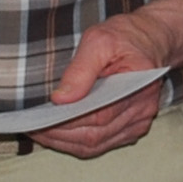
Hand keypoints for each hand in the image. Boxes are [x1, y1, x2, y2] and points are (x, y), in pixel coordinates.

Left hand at [32, 0, 182, 160]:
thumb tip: (61, 98)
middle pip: (96, 136)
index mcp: (137, 86)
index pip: (98, 116)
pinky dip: (78, 142)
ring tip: (39, 132)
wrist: (151, 39)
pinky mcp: (132, 127)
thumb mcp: (99, 40)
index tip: (37, 120)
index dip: (65, 122)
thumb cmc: (125, 37)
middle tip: (31, 128)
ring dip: (66, 142)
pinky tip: (58, 134)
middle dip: (59, 135)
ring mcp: (138, 121)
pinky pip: (103, 143)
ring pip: (97, 144)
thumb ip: (80, 69)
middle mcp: (141, 110)